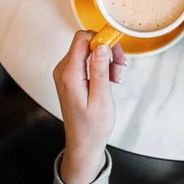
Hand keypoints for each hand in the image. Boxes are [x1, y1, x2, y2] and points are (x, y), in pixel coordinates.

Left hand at [52, 31, 125, 183]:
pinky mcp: (71, 77)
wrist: (84, 144)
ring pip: (88, 51)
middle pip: (86, 43)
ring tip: (115, 78)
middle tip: (120, 66)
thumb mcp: (101, 98)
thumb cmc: (93, 126)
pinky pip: (86, 61)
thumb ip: (99, 69)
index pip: (82, 39)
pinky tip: (109, 80)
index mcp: (69, 75)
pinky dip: (100, 66)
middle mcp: (63, 71)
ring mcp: (65, 74)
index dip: (101, 39)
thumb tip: (101, 45)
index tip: (116, 50)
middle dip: (106, 51)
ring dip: (105, 60)